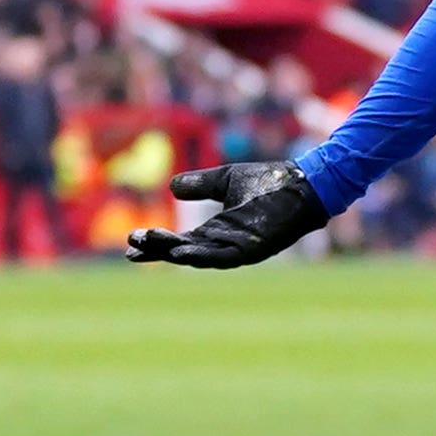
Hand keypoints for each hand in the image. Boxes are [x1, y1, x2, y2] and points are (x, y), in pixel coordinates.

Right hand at [127, 157, 338, 267]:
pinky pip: (223, 255)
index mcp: (216, 230)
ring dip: (175, 252)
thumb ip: (200, 185)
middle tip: (134, 244)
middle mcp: (224, 243)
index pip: (179, 240)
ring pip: (200, 255)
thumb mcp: (226, 180)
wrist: (303, 182)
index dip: (156, 243)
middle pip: (184, 251)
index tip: (132, 242)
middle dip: (159, 248)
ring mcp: (239, 248)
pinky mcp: (254, 248)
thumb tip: (172, 187)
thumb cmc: (269, 181)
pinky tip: (182, 251)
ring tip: (152, 246)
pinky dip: (201, 255)